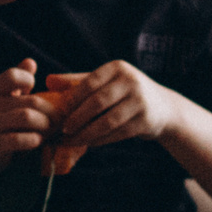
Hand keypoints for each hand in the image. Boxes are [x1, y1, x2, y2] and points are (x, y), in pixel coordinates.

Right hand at [0, 61, 51, 167]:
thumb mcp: (3, 101)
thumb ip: (16, 81)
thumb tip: (30, 61)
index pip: (12, 75)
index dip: (29, 81)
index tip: (35, 93)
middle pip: (31, 101)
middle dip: (51, 112)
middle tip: (59, 120)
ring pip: (27, 117)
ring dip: (45, 126)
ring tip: (50, 131)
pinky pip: (20, 139)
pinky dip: (34, 140)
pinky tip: (36, 142)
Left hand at [40, 62, 182, 148]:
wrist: (163, 108)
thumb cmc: (124, 92)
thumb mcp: (105, 81)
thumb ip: (77, 81)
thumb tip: (47, 81)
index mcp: (117, 68)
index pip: (89, 82)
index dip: (72, 99)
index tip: (58, 112)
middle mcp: (131, 81)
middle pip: (98, 102)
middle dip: (77, 118)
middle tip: (62, 130)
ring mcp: (140, 102)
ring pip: (108, 121)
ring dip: (87, 133)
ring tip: (71, 140)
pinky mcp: (146, 121)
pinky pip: (118, 133)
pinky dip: (101, 140)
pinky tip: (88, 144)